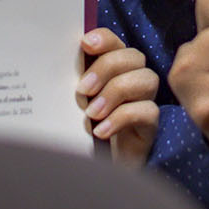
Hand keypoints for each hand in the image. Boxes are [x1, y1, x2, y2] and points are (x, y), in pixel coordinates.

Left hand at [77, 29, 158, 166]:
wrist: (92, 169)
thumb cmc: (81, 131)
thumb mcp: (74, 103)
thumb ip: (74, 82)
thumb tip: (57, 60)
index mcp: (114, 68)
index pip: (115, 42)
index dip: (104, 38)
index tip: (85, 44)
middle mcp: (134, 79)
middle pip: (133, 56)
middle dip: (107, 68)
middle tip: (83, 90)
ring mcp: (145, 101)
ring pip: (146, 79)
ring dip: (116, 92)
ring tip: (91, 113)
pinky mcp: (151, 125)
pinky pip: (147, 111)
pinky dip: (121, 118)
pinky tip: (100, 131)